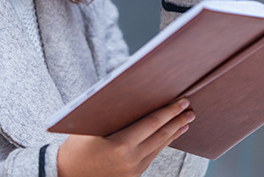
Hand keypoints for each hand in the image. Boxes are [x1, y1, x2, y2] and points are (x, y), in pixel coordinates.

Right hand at [57, 98, 194, 176]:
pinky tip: (169, 136)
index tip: (182, 101)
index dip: (169, 111)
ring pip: (159, 147)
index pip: (152, 124)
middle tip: (189, 108)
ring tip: (185, 121)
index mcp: (120, 145)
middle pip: (161, 136)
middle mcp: (130, 160)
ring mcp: (133, 170)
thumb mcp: (89, 127)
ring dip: (173, 133)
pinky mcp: (132, 176)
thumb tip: (134, 95)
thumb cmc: (74, 148)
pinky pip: (151, 156)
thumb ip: (112, 114)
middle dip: (177, 120)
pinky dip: (162, 144)